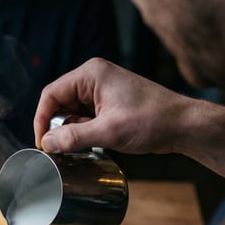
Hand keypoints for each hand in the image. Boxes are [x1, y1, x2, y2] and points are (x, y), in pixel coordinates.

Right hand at [34, 57, 224, 182]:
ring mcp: (101, 91)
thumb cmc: (153, 120)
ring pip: (71, 113)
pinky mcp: (108, 104)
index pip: (51, 94)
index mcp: (91, 74)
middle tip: (62, 149)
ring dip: (71, 131)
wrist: (183, 126)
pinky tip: (91, 143)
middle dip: (57, 126)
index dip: (41, 119)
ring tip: (82, 146)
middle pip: (59, 103)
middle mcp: (94, 78)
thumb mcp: (109, 131)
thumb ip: (74, 137)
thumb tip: (47, 143)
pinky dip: (82, 132)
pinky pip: (84, 118)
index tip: (42, 143)